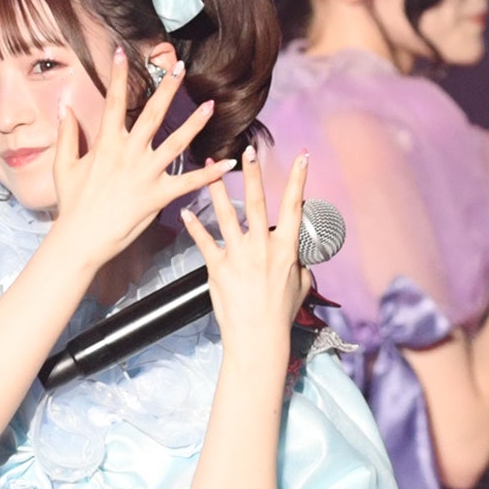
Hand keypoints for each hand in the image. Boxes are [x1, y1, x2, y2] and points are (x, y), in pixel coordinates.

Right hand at [51, 46, 235, 267]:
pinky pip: (188, 183)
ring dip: (194, 123)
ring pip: (175, 143)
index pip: (114, 102)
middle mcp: (129, 154)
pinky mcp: (157, 196)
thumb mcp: (64, 167)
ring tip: (210, 105)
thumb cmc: (72, 204)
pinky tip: (227, 164)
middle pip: (152, 114)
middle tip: (180, 68)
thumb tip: (64, 107)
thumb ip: (67, 135)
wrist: (81, 239)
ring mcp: (145, 174)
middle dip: (167, 88)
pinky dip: (209, 174)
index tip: (123, 53)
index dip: (118, 76)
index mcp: (106, 144)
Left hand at [180, 144, 311, 364]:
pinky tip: (186, 211)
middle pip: (257, 202)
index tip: (303, 156)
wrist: (257, 338)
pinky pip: (204, 242)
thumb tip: (300, 256)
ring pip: (226, 215)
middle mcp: (262, 248)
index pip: (295, 207)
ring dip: (217, 189)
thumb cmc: (280, 315)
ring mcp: (239, 257)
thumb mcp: (301, 286)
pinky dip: (194, 226)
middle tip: (247, 150)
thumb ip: (300, 265)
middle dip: (253, 174)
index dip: (299, 180)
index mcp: (286, 249)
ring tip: (208, 168)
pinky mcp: (218, 269)